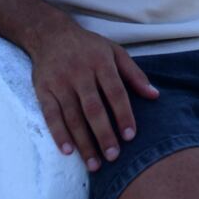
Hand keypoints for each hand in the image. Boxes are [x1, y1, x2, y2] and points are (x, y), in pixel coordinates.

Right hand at [28, 18, 159, 171]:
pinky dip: (59, 134)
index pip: (115, 92)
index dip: (123, 114)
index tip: (130, 136)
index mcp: (101, 62)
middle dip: (104, 134)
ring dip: (83, 142)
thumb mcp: (115, 52)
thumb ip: (134, 74)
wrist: (50, 34)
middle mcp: (80, 72)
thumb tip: (155, 95)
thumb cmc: (88, 47)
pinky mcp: (43, 90)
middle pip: (93, 108)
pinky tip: (68, 151)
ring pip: (72, 116)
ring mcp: (60, 82)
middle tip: (113, 157)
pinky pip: (51, 115)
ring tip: (94, 165)